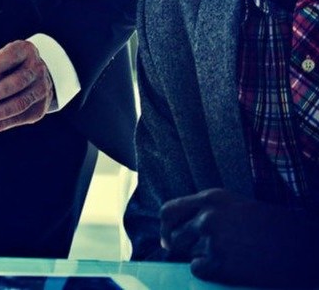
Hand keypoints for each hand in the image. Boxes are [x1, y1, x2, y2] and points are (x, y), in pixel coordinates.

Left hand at [0, 39, 53, 133]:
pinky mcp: (39, 110)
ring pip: (19, 104)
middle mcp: (37, 69)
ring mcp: (41, 90)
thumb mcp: (0, 56)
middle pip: (17, 82)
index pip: (12, 56)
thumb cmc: (8, 65)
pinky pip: (19, 119)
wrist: (37, 77)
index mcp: (25, 51)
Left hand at [160, 188, 316, 286]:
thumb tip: (185, 229)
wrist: (304, 248)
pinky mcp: (219, 263)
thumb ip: (211, 213)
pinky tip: (232, 267)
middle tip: (199, 253)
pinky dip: (210, 272)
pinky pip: (198, 269)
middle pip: (175, 235)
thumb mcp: (240, 208)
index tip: (168, 239)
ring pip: (188, 253)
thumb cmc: (277, 229)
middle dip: (182, 247)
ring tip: (230, 256)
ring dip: (202, 257)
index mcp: (213, 198)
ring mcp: (213, 240)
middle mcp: (208, 216)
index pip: (170, 211)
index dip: (166, 227)